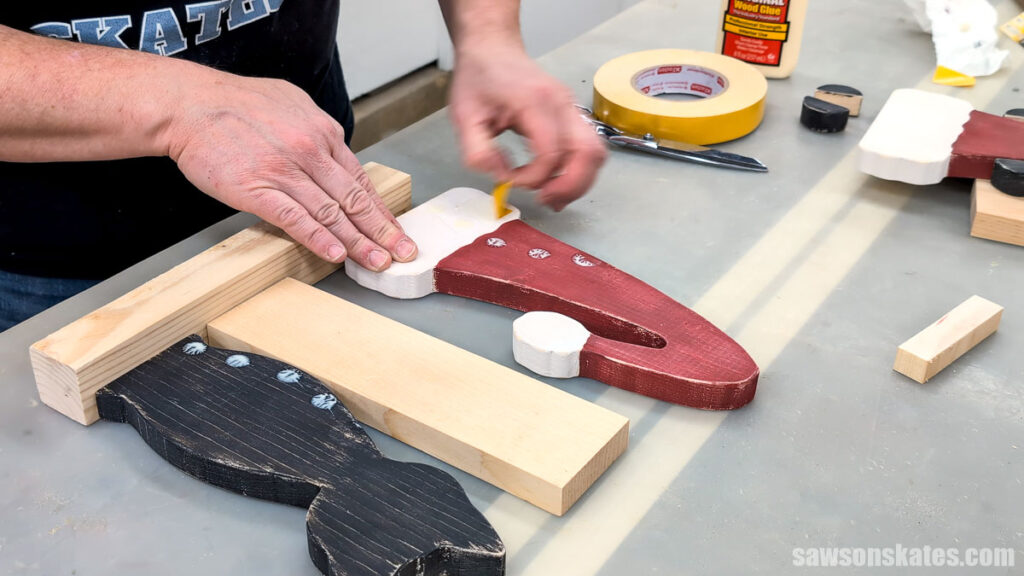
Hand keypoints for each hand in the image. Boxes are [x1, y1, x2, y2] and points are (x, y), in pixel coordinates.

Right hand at [166, 71, 416, 270]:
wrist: (189, 104)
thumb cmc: (235, 102)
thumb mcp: (291, 102)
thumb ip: (315, 128)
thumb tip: (333, 147)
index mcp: (322, 132)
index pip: (359, 180)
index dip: (381, 210)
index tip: (396, 230)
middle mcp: (310, 152)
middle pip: (354, 199)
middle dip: (382, 230)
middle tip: (402, 252)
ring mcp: (285, 171)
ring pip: (331, 213)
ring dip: (358, 242)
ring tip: (376, 261)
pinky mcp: (257, 189)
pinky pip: (295, 218)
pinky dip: (318, 239)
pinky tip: (335, 254)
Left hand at [448, 41, 605, 210]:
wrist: (492, 49)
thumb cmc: (478, 79)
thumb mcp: (463, 117)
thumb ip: (478, 152)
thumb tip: (501, 177)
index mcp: (535, 102)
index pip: (551, 151)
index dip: (534, 177)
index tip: (510, 180)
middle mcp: (562, 104)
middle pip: (588, 153)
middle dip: (569, 186)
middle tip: (545, 201)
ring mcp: (572, 108)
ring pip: (596, 153)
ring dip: (579, 181)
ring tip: (552, 196)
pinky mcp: (573, 114)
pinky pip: (589, 148)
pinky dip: (579, 170)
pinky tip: (557, 182)